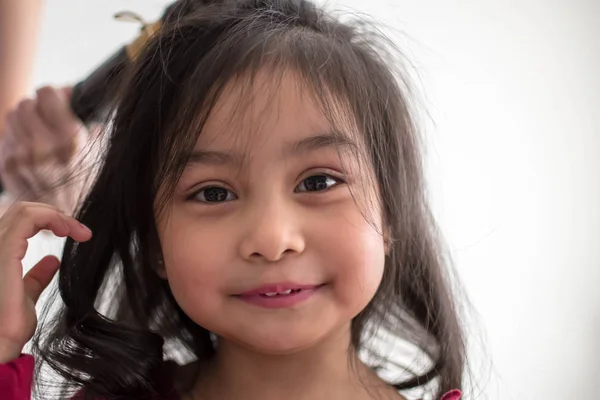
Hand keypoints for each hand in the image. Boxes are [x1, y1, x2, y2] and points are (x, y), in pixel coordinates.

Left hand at [0, 86, 92, 214]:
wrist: (69, 216)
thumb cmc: (87, 184)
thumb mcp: (98, 153)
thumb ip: (89, 124)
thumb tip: (76, 100)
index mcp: (68, 139)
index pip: (46, 93)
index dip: (54, 93)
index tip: (60, 98)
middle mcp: (42, 146)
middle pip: (26, 103)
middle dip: (38, 105)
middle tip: (48, 114)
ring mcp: (21, 156)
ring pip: (12, 117)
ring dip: (25, 119)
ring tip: (39, 130)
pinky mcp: (8, 166)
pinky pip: (6, 137)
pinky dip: (17, 137)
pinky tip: (31, 147)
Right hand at [0, 202, 91, 362]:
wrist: (0, 344)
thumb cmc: (8, 327)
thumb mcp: (26, 297)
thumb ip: (36, 276)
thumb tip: (52, 261)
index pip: (18, 223)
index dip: (46, 220)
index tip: (74, 233)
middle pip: (21, 212)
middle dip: (55, 215)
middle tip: (80, 231)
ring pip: (25, 210)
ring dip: (57, 215)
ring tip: (78, 231)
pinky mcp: (2, 251)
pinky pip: (28, 219)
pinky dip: (52, 218)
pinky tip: (68, 230)